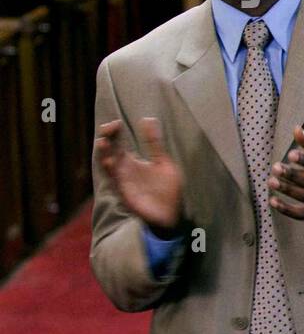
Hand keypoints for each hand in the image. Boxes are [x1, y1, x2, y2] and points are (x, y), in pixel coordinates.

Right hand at [94, 117, 183, 233]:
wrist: (170, 214)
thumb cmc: (166, 190)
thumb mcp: (163, 163)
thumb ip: (154, 144)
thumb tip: (148, 119)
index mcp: (132, 160)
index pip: (117, 141)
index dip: (114, 131)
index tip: (117, 122)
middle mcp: (123, 169)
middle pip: (108, 150)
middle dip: (106, 138)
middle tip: (109, 127)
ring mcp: (122, 180)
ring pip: (106, 164)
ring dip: (104, 155)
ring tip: (103, 142)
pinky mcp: (124, 192)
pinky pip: (114, 181)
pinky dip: (111, 172)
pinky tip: (110, 162)